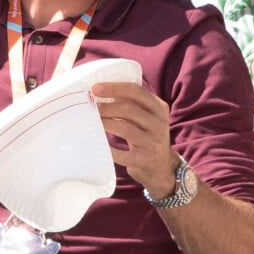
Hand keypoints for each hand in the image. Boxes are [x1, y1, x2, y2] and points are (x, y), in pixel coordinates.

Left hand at [92, 82, 179, 197]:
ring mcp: (153, 142)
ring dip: (106, 123)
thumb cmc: (146, 134)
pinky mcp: (145, 159)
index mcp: (159, 107)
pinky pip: (124, 154)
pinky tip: (101, 145)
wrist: (161, 165)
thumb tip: (101, 90)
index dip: (114, 88)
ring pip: (125, 128)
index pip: (136, 91)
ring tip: (94, 122)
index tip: (95, 88)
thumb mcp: (147, 116)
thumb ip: (132, 103)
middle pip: (129, 109)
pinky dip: (110, 149)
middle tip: (91, 107)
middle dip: (107, 107)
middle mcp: (159, 123)